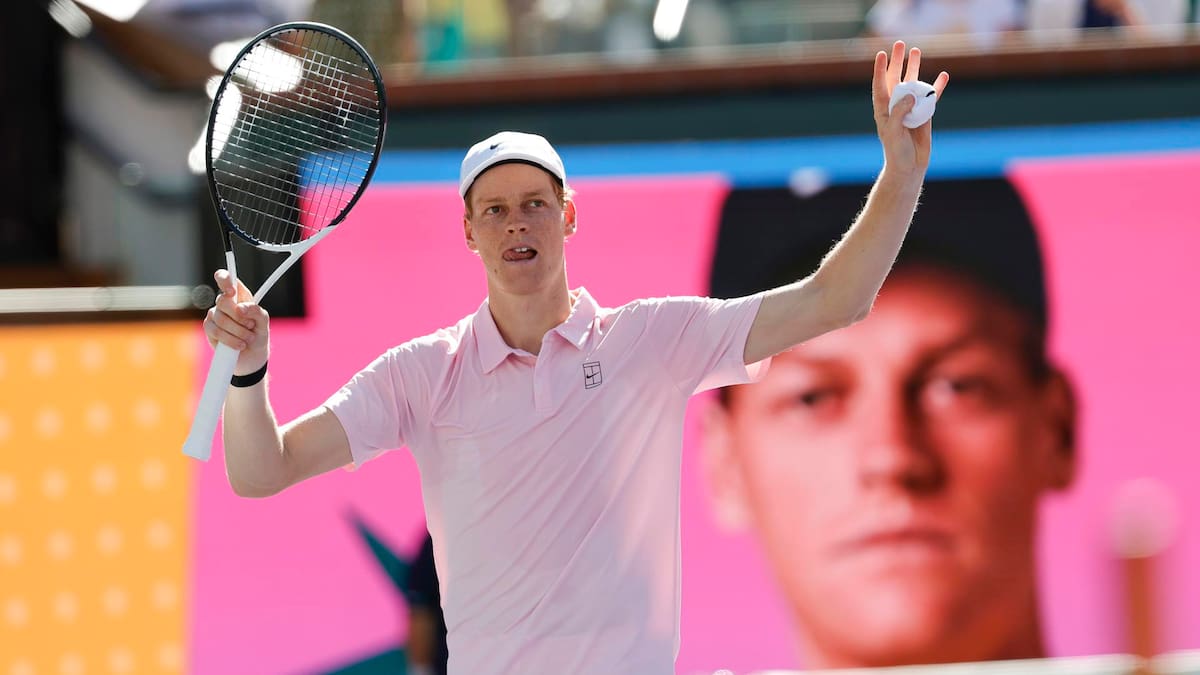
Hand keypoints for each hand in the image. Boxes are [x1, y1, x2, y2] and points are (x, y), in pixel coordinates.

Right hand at [204, 269, 269, 374]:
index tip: (231, 292)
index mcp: (240, 295)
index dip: (225, 280)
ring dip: (238, 332)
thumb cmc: (258, 335)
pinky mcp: (209, 329)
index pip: (226, 278)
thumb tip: (241, 308)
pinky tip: (240, 345)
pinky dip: (230, 340)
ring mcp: (215, 315)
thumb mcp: (264, 323)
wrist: (252, 358)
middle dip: (239, 317)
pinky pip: (215, 331)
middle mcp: (225, 303)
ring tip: (248, 338)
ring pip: (220, 318)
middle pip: (222, 301)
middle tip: (251, 326)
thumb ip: (257, 312)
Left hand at [872, 41, 949, 175]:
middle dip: (898, 61)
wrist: (910, 165)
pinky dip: (937, 86)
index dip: (880, 70)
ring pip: (913, 83)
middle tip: (900, 44)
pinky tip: (944, 75)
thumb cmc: (896, 151)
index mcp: (883, 109)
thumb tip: (911, 94)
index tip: (882, 54)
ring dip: (914, 67)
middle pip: (896, 78)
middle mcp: (896, 105)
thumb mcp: (893, 132)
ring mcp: (911, 108)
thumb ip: (899, 112)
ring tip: (916, 51)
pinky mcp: (925, 113)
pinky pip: (931, 96)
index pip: (880, 85)